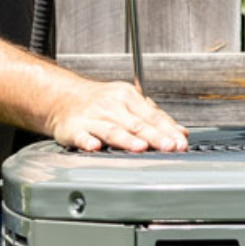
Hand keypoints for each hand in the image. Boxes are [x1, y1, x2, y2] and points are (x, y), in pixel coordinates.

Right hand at [46, 76, 188, 153]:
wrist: (64, 98)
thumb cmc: (100, 103)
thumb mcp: (129, 102)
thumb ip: (155, 118)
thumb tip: (180, 132)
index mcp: (128, 98)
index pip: (153, 116)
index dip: (168, 130)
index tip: (181, 142)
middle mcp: (111, 106)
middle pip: (136, 124)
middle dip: (154, 136)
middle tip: (169, 146)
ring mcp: (93, 118)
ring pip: (112, 130)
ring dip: (127, 139)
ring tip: (141, 147)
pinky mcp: (74, 129)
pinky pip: (82, 136)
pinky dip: (88, 141)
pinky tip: (95, 146)